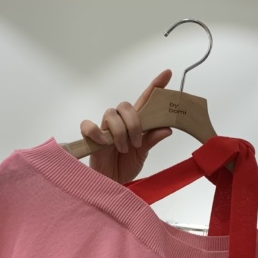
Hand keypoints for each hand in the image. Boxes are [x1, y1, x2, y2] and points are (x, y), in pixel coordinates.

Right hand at [80, 69, 172, 183]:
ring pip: (111, 114)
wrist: (111, 184)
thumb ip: (151, 140)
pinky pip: (89, 125)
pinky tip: (103, 143)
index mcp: (135, 124)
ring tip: (124, 149)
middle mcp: (120, 123)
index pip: (145, 100)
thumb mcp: (142, 155)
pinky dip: (96, 132)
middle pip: (125, 106)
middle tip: (137, 142)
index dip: (155, 86)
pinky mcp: (90, 137)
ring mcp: (104, 129)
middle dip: (134, 122)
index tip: (167, 73)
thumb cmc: (125, 167)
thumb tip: (167, 129)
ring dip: (120, 132)